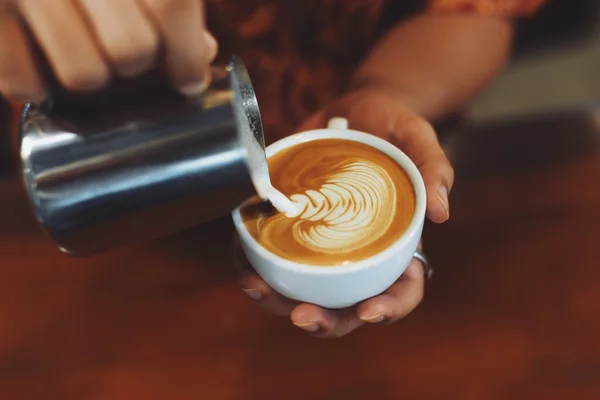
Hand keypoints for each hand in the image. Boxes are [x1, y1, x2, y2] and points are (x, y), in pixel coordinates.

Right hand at [0, 0, 216, 101]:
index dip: (187, 56)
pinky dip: (39, 86)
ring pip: (84, 75)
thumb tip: (202, 52)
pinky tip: (44, 62)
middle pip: (131, 52)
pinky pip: (22, 83)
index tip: (189, 81)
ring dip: (93, 75)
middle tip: (127, 50)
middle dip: (138, 63)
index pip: (171, 6)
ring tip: (85, 51)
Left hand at [235, 87, 453, 337]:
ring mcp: (322, 247)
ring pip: (303, 292)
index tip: (368, 311)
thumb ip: (433, 168)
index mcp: (397, 246)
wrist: (353, 109)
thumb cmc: (393, 128)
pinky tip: (242, 260)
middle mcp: (359, 255)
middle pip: (346, 306)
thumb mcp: (418, 137)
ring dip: (277, 301)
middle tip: (302, 314)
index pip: (402, 291)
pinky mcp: (292, 230)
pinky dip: (253, 264)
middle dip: (324, 321)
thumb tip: (441, 214)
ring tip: (255, 286)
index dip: (389, 310)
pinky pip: (272, 259)